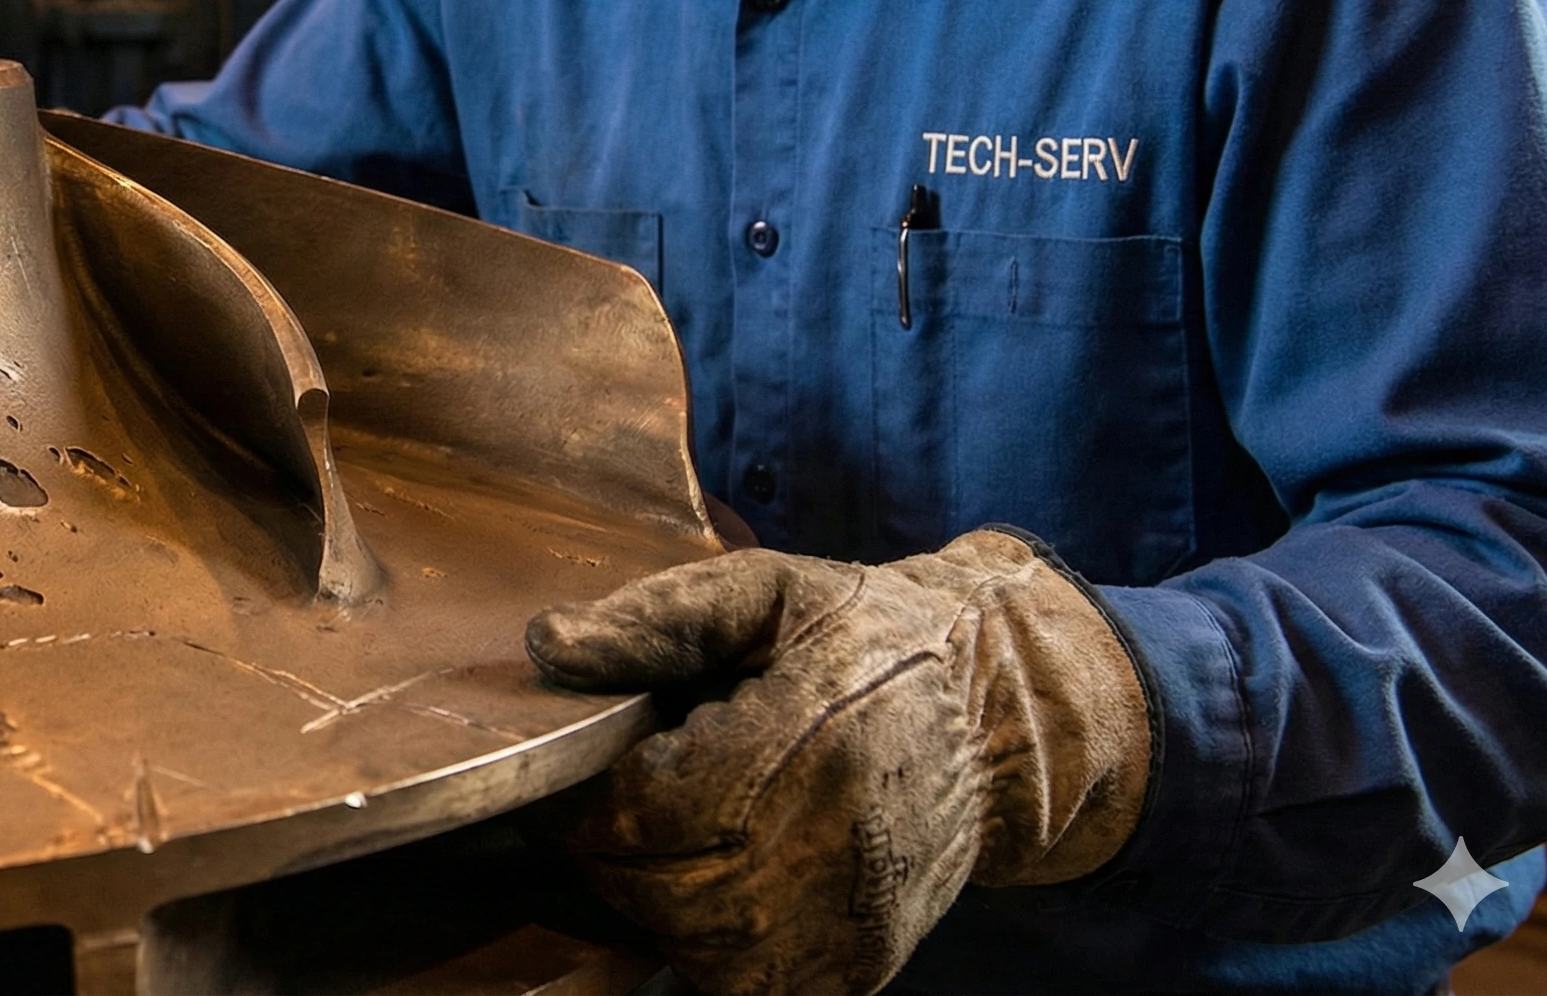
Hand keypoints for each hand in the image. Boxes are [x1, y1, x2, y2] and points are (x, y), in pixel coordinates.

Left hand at [526, 529, 1152, 995]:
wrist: (998, 718)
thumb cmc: (866, 636)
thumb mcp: (766, 590)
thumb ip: (655, 617)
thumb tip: (548, 644)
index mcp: (812, 731)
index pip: (653, 803)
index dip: (601, 794)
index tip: (603, 763)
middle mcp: (839, 837)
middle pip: (664, 885)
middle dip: (618, 850)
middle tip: (628, 802)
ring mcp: (855, 914)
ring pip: (697, 947)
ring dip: (659, 900)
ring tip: (677, 837)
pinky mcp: (864, 965)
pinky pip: (747, 984)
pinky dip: (709, 945)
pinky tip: (722, 880)